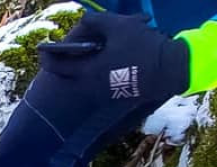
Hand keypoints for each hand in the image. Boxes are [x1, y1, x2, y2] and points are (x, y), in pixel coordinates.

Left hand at [39, 12, 189, 101]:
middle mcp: (92, 88)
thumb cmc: (144, 48)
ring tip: (105, 41)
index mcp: (88, 73)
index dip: (46, 55)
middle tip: (74, 43)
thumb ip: (94, 21)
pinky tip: (115, 51)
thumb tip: (83, 21)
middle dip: (72, 55)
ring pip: (88, 74)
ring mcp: (105, 93)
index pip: (55, 67)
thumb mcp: (119, 26)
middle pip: (71, 71)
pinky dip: (102, 65)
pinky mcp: (118, 94)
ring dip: (91, 58)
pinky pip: (100, 78)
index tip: (43, 48)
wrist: (173, 69)